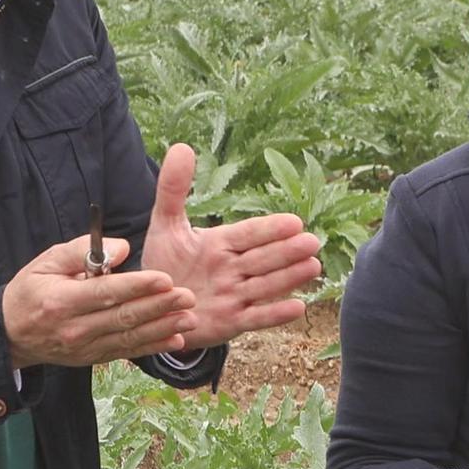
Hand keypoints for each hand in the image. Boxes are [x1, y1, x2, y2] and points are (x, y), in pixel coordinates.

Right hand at [4, 235, 197, 369]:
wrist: (11, 333)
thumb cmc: (31, 291)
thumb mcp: (46, 262)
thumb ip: (81, 251)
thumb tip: (121, 249)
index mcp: (61, 301)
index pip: (105, 293)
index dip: (137, 287)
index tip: (164, 279)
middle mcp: (74, 329)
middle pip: (123, 317)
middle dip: (159, 307)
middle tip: (188, 296)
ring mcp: (84, 348)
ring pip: (129, 338)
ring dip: (162, 328)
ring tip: (190, 318)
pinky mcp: (93, 359)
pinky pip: (127, 353)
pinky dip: (153, 347)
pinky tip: (176, 339)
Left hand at [139, 143, 324, 347]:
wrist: (156, 307)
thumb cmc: (165, 264)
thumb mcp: (165, 226)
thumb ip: (173, 190)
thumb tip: (182, 146)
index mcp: (222, 243)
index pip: (249, 234)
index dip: (269, 229)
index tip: (293, 221)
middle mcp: (234, 269)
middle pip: (263, 258)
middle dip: (287, 251)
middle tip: (311, 241)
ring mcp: (236, 296)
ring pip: (266, 285)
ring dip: (290, 277)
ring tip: (313, 266)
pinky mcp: (233, 322)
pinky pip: (257, 318)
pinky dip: (276, 314)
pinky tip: (299, 308)